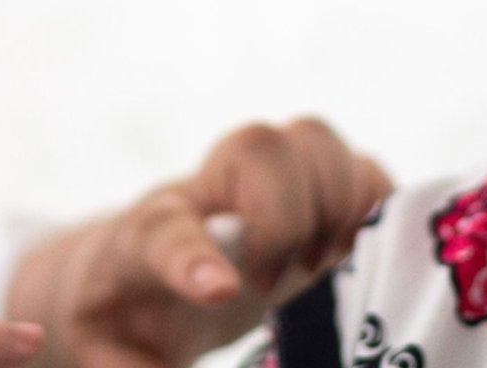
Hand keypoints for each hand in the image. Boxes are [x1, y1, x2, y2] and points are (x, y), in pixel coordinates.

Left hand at [10, 117, 392, 367]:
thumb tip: (211, 365)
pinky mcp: (309, 193)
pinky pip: (358, 166)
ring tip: (322, 265)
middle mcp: (207, 192)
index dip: (195, 258)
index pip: (162, 230)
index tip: (223, 294)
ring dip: (335, 202)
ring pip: (310, 140)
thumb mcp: (110, 357)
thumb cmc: (119, 320)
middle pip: (254, 147)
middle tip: (272, 284)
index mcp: (142, 237)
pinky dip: (375, 203)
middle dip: (285, 216)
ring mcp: (262, 183)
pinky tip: (359, 254)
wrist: (127, 277)